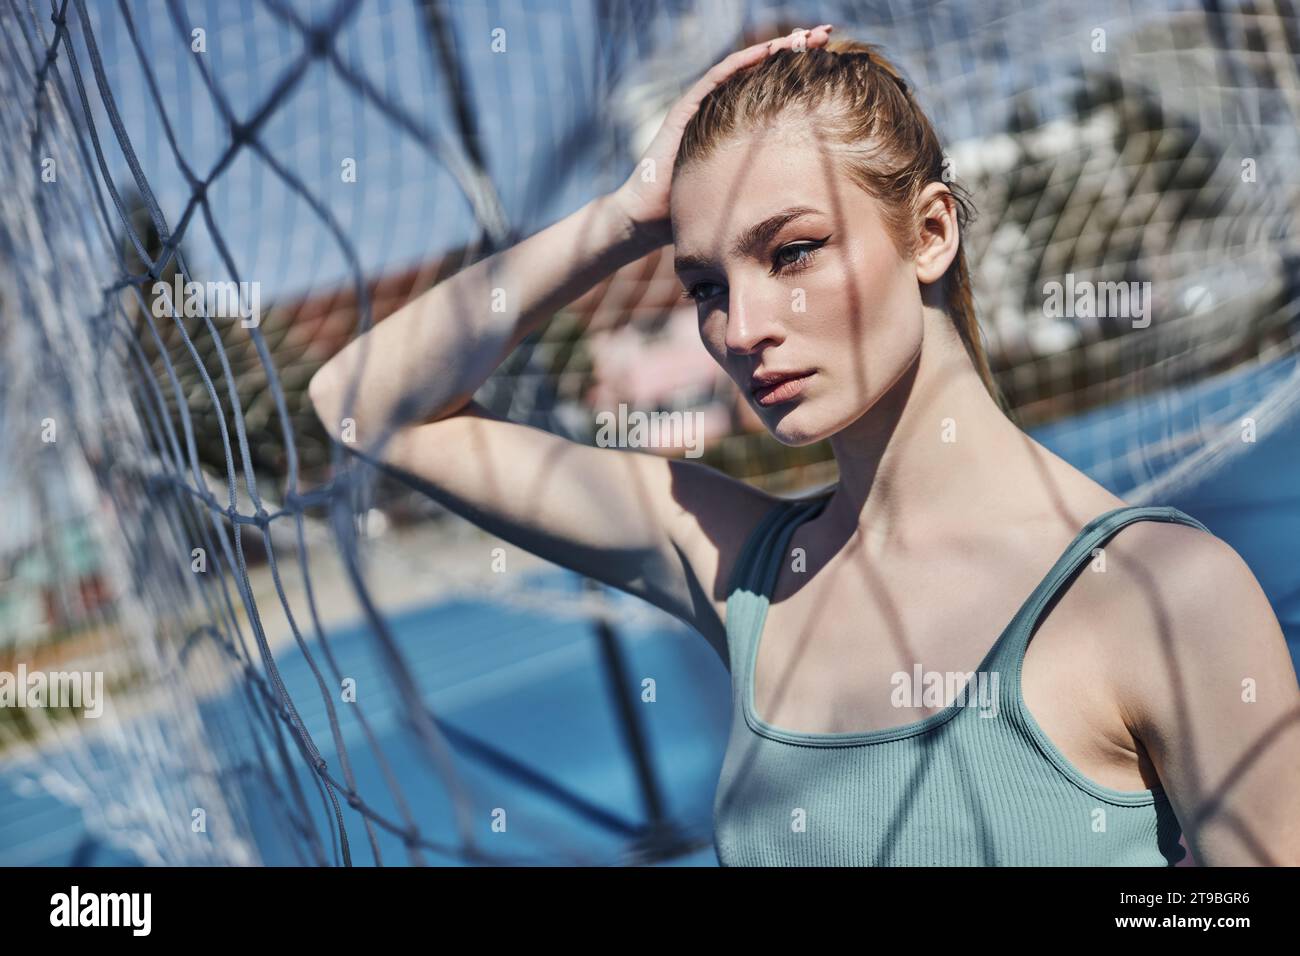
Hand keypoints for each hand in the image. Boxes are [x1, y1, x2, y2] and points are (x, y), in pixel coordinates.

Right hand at [608, 24, 834, 250]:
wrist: (652, 217)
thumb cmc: (697, 210)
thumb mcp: (744, 191)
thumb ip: (770, 181)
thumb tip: (814, 193)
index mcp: (738, 125)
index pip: (776, 89)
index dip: (804, 73)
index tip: (835, 59)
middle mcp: (722, 109)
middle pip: (765, 71)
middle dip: (797, 50)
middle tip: (827, 33)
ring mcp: (703, 106)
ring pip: (744, 68)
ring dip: (774, 48)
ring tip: (804, 35)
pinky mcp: (686, 109)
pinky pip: (717, 79)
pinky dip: (742, 62)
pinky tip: (767, 51)